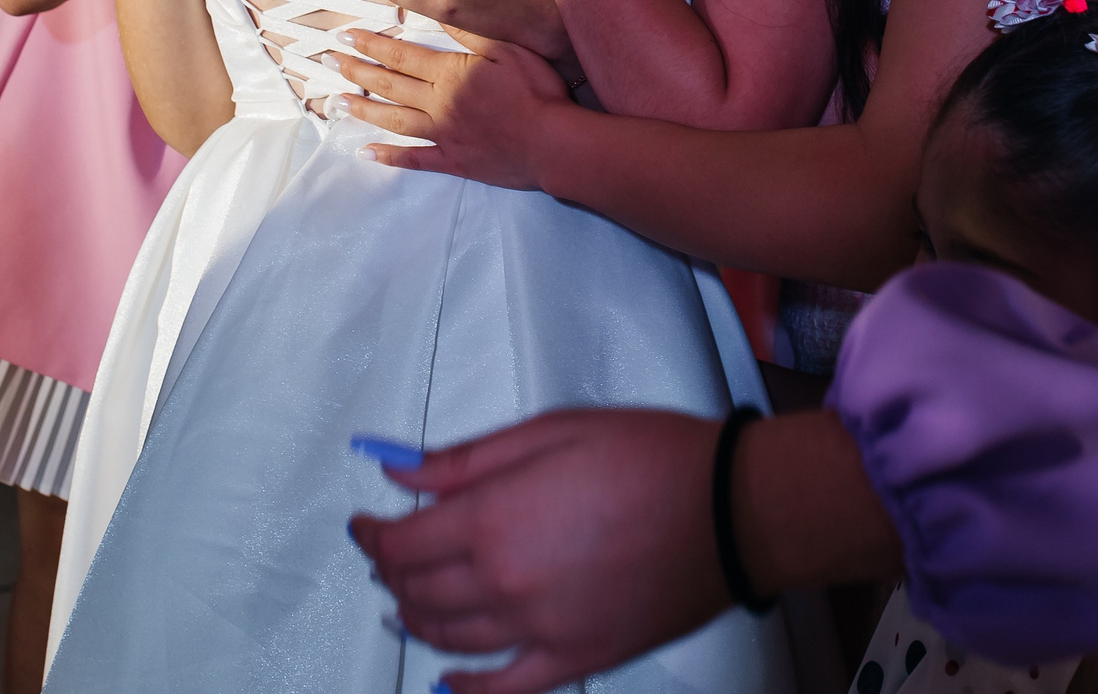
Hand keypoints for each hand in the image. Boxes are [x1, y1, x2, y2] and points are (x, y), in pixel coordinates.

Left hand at [325, 25, 571, 189]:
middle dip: (356, 70)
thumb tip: (441, 11)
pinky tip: (366, 154)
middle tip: (328, 60)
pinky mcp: (453, 161)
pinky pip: (414, 160)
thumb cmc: (539, 93)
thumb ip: (472, 33)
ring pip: (393, 120)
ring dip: (363, 110)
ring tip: (337, 102)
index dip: (370, 43)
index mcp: (450, 74)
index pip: (401, 54)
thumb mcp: (510, 50)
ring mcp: (443, 135)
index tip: (345, 35)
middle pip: (389, 84)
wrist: (554, 143)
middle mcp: (438, 103)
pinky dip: (389, 157)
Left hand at [350, 409, 728, 693]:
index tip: (365, 523)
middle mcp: (506, 584)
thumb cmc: (654, 459)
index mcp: (495, 520)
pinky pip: (504, 688)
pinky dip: (466, 689)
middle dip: (390, 573)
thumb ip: (469, 459)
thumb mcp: (552, 430)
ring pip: (449, 639)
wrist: (731, 511)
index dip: (372, 535)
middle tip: (386, 554)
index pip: (402, 543)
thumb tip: (403, 473)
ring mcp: (539, 631)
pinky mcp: (576, 659)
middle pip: (417, 592)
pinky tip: (447, 679)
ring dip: (415, 620)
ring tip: (405, 601)